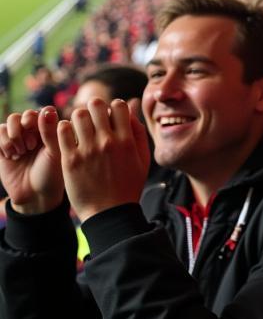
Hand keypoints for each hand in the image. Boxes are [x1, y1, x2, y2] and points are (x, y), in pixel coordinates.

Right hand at [0, 107, 63, 214]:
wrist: (34, 196)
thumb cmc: (51, 174)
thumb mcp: (55, 153)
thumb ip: (51, 131)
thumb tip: (45, 110)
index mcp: (51, 130)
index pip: (44, 111)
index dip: (40, 119)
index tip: (41, 137)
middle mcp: (35, 131)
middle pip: (25, 114)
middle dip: (26, 128)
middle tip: (31, 146)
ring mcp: (19, 139)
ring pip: (11, 120)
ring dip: (15, 135)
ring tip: (22, 152)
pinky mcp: (3, 147)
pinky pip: (0, 131)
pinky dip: (4, 142)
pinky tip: (12, 156)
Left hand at [59, 99, 150, 222]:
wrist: (109, 213)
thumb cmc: (128, 186)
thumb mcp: (143, 159)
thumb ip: (138, 133)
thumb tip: (131, 113)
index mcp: (126, 140)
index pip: (118, 106)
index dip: (114, 107)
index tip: (111, 116)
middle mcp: (107, 142)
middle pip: (96, 106)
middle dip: (95, 107)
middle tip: (93, 117)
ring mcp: (87, 151)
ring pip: (78, 115)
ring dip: (79, 117)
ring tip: (79, 126)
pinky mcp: (70, 160)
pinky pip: (62, 132)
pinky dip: (64, 128)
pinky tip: (68, 135)